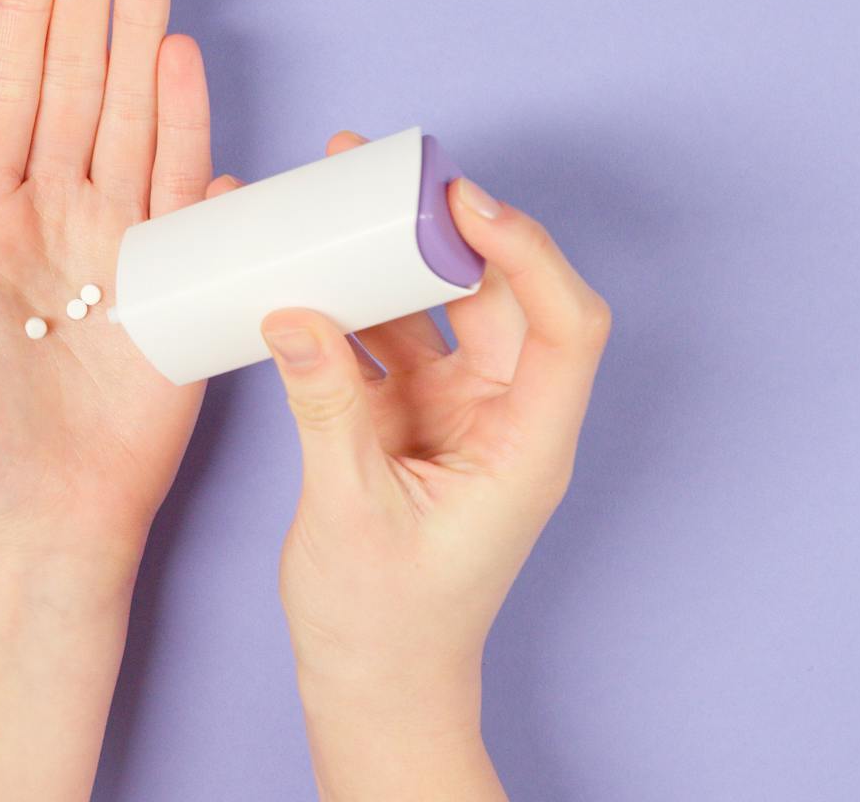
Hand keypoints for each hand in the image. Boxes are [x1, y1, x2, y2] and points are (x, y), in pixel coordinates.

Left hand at [0, 0, 211, 565]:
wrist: (32, 536)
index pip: (5, 88)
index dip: (22, 9)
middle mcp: (52, 216)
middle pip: (76, 76)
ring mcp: (116, 244)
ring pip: (132, 109)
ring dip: (140, 26)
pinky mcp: (172, 283)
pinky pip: (180, 187)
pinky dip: (188, 122)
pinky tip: (181, 59)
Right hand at [247, 132, 610, 800]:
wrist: (373, 685)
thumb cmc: (388, 625)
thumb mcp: (351, 510)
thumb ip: (325, 405)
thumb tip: (293, 314)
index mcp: (527, 445)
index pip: (566, 324)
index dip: (527, 252)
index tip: (460, 205)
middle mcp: (504, 419)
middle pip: (503, 298)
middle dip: (449, 231)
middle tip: (385, 174)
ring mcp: (457, 417)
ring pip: (442, 311)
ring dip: (394, 259)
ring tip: (337, 201)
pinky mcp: (408, 421)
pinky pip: (391, 343)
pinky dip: (352, 307)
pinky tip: (309, 274)